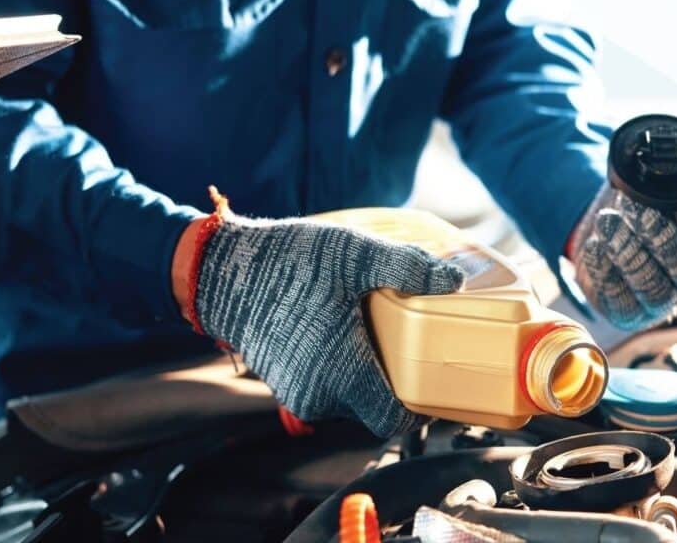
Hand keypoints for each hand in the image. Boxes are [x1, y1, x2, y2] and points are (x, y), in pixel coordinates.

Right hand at [172, 201, 463, 436]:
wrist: (222, 270)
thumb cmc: (290, 263)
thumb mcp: (357, 255)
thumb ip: (409, 267)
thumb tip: (454, 279)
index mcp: (343, 374)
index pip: (392, 421)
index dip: (417, 408)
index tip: (432, 380)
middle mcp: (318, 394)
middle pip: (373, 406)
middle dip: (392, 380)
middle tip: (408, 343)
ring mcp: (295, 391)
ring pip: (347, 395)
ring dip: (363, 370)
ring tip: (373, 329)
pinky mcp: (280, 380)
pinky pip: (322, 384)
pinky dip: (336, 365)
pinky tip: (341, 328)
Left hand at [571, 186, 676, 330]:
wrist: (611, 242)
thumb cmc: (643, 214)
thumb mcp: (660, 197)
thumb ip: (664, 190)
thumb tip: (653, 168)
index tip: (671, 201)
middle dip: (656, 234)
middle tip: (633, 207)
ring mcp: (664, 302)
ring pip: (651, 287)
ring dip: (626, 250)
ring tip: (606, 221)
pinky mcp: (630, 314)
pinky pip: (619, 299)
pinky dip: (604, 268)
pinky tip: (595, 244)